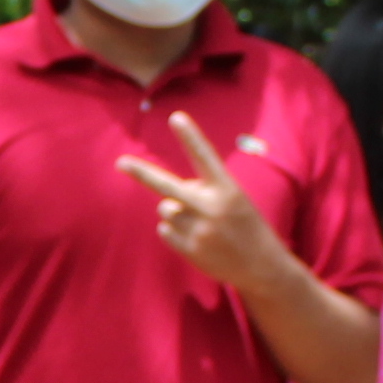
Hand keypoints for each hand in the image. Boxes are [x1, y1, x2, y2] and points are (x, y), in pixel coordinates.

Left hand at [111, 109, 283, 294]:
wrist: (262, 265)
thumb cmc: (244, 224)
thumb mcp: (234, 200)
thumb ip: (202, 193)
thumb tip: (165, 199)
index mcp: (228, 189)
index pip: (205, 157)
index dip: (190, 137)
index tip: (176, 117)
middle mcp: (212, 207)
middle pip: (168, 186)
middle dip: (141, 173)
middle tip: (120, 163)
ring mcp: (199, 230)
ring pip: (165, 209)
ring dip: (176, 211)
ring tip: (202, 223)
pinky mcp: (190, 249)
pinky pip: (164, 230)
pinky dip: (173, 230)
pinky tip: (196, 237)